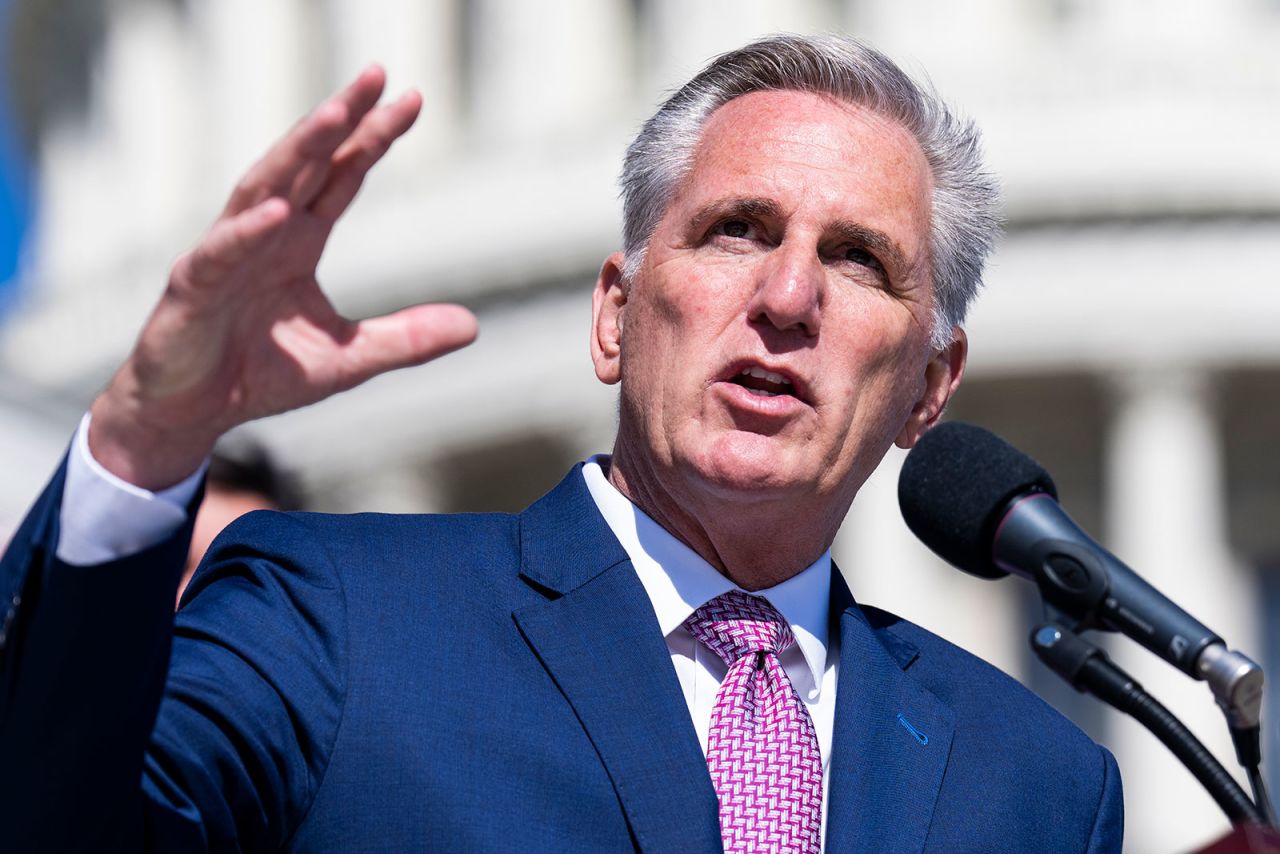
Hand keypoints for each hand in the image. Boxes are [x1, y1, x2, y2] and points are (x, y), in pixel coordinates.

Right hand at [88, 66, 477, 489]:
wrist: (193, 414)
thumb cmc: (262, 375)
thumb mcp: (348, 360)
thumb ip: (406, 340)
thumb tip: (472, 326)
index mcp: (299, 242)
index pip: (342, 177)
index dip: (373, 139)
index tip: (412, 100)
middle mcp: (264, 235)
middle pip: (306, 164)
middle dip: (340, 119)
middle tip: (376, 75)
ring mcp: (226, 256)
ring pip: (263, 189)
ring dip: (297, 150)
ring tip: (334, 115)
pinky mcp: (193, 290)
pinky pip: (222, 255)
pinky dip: (247, 233)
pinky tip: (278, 214)